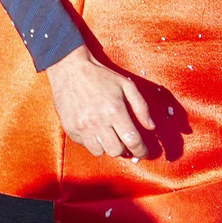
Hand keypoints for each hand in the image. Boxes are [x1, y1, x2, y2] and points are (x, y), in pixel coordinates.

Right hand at [47, 45, 157, 159]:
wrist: (71, 70)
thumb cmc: (101, 77)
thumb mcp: (127, 85)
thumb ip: (141, 107)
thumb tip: (151, 127)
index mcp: (115, 110)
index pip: (132, 141)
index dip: (141, 150)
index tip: (144, 152)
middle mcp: (98, 122)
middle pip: (116, 151)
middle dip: (124, 149)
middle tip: (124, 140)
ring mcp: (82, 127)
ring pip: (100, 152)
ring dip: (107, 147)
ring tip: (109, 135)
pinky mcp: (70, 129)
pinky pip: (85, 145)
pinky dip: (92, 141)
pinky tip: (94, 130)